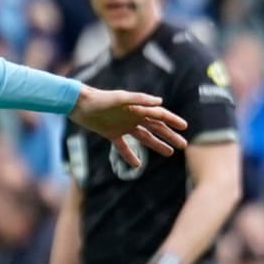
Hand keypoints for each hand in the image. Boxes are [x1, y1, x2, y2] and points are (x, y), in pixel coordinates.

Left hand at [68, 86, 186, 166]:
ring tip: (169, 153)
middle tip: (183, 145)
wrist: (78, 104)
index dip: (172, 120)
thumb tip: (159, 102)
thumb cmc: (99, 99)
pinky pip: (123, 147)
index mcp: (136, 107)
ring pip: (144, 137)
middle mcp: (132, 116)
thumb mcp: (119, 98)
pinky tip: (137, 164)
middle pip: (155, 127)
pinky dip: (129, 155)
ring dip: (156, 145)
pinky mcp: (111, 133)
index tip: (184, 127)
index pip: (159, 114)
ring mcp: (122, 126)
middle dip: (169, 136)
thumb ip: (139, 99)